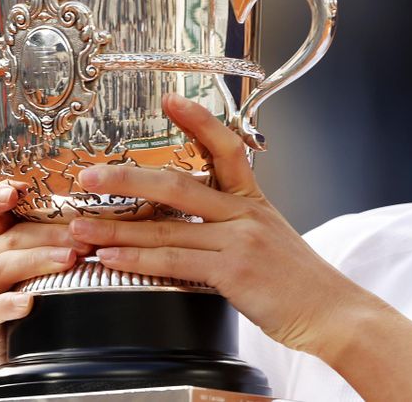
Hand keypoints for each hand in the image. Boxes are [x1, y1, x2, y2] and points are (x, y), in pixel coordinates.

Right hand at [0, 181, 94, 389]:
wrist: (23, 354)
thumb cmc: (50, 300)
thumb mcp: (62, 264)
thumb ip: (77, 239)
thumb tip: (119, 219)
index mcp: (9, 239)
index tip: (18, 188)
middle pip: (12, 235)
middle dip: (50, 232)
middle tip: (84, 237)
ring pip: (3, 265)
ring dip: (38, 259)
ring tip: (69, 260)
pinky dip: (9, 303)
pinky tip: (28, 303)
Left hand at [67, 92, 373, 356]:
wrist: (330, 312)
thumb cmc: (298, 282)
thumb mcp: (270, 238)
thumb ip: (233, 224)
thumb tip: (190, 223)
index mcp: (254, 200)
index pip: (226, 147)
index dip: (198, 121)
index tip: (171, 101)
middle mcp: (245, 213)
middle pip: (178, 184)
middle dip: (126, 179)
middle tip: (89, 175)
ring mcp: (239, 240)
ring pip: (166, 227)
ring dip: (116, 227)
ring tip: (81, 226)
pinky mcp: (233, 270)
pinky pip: (174, 261)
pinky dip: (136, 259)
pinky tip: (111, 256)